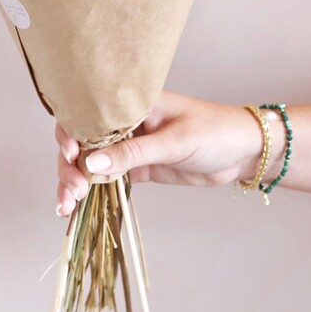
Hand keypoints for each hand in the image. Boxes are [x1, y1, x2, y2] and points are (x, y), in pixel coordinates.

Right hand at [54, 90, 264, 216]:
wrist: (243, 151)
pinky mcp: (139, 167)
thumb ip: (133, 153)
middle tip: (71, 193)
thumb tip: (90, 164)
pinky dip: (92, 192)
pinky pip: (108, 178)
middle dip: (70, 167)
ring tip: (67, 207)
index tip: (70, 155)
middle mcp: (125, 122)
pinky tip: (78, 208)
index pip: (88, 113)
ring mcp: (130, 146)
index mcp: (131, 103)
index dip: (71, 132)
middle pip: (83, 142)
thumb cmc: (214, 131)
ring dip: (76, 182)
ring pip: (91, 162)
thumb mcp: (174, 141)